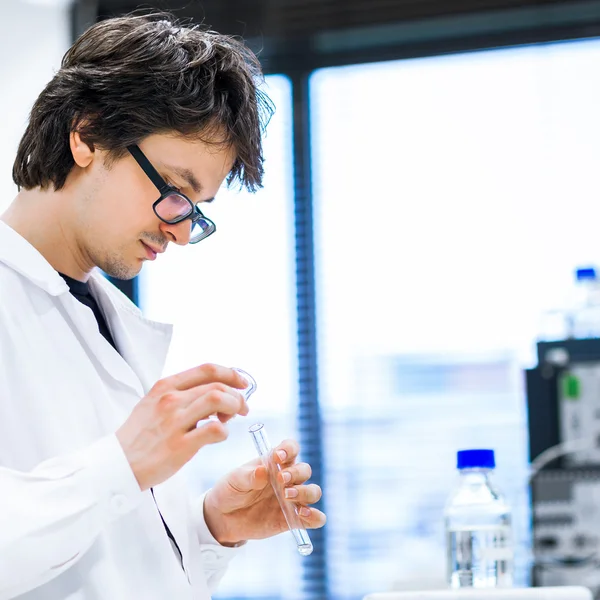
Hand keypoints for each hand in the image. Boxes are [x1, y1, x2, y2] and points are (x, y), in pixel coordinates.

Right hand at [116, 363, 249, 490]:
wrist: (116, 465)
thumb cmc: (138, 437)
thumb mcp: (152, 404)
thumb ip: (179, 395)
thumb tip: (212, 392)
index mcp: (165, 387)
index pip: (206, 369)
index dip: (230, 373)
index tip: (242, 383)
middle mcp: (170, 400)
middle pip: (217, 385)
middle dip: (237, 396)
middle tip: (241, 408)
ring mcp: (174, 422)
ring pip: (217, 400)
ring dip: (234, 408)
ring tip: (231, 419)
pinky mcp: (179, 446)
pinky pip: (214, 430)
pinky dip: (224, 432)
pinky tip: (218, 436)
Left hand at [203, 439, 325, 544]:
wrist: (224, 518)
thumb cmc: (231, 491)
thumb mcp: (234, 480)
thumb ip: (248, 476)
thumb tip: (262, 471)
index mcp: (275, 462)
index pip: (291, 448)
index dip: (289, 449)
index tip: (278, 457)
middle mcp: (288, 478)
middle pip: (305, 470)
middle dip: (296, 474)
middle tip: (281, 481)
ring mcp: (292, 499)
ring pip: (313, 491)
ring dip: (306, 492)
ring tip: (288, 497)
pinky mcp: (294, 519)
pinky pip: (314, 518)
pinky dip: (315, 516)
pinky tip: (304, 515)